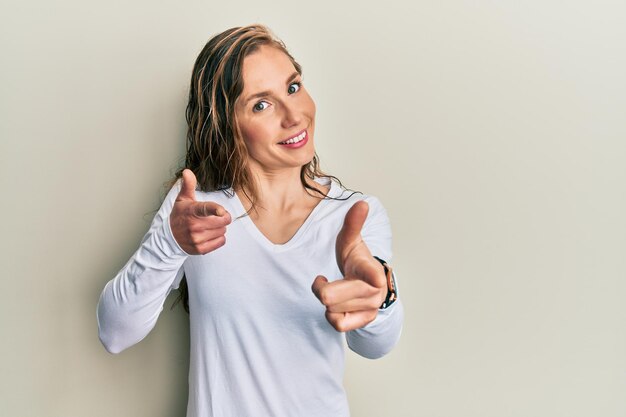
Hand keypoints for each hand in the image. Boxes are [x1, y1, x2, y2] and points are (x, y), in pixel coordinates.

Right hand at [169, 169, 231, 254]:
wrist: (169, 237)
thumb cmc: (180, 216)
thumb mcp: (182, 199)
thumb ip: (188, 185)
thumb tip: (187, 171)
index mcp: (192, 211)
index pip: (205, 209)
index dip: (216, 210)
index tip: (222, 212)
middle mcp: (194, 226)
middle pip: (222, 221)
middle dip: (222, 218)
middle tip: (215, 216)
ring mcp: (197, 239)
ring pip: (223, 231)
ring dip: (219, 228)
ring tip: (209, 226)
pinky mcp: (201, 249)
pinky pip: (221, 241)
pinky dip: (219, 238)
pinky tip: (210, 234)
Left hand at [311, 201, 386, 331]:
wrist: (367, 284)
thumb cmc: (356, 260)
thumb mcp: (350, 241)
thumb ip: (353, 223)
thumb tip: (361, 203)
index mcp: (371, 269)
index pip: (372, 273)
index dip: (372, 277)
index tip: (376, 279)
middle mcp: (374, 291)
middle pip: (331, 297)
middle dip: (320, 289)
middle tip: (322, 280)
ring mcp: (370, 308)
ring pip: (332, 311)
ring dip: (325, 301)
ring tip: (330, 289)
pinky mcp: (364, 321)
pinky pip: (338, 325)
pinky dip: (330, 316)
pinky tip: (333, 306)